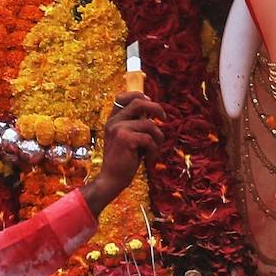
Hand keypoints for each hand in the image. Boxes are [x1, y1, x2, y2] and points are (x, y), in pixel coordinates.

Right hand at [80, 92, 162, 216]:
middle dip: (156, 108)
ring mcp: (118, 129)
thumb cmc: (124, 161)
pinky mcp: (126, 139)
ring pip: (149, 124)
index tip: (150, 101)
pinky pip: (149, 139)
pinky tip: (149, 160)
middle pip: (139, 102)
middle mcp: (113, 122)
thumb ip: (135, 125)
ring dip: (158, 138)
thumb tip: (154, 113)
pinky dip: (154, 150)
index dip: (139, 95)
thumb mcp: (128, 138)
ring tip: (154, 151)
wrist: (111, 180)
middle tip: (164, 118)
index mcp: (112, 120)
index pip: (122, 97)